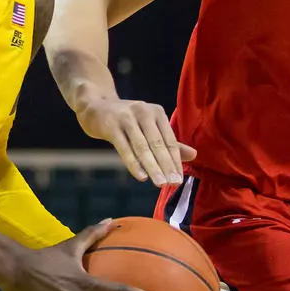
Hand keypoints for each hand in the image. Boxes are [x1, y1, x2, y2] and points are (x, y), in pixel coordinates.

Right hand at [76, 97, 195, 186]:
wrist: (95, 106)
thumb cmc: (125, 120)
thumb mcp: (148, 127)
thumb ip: (169, 142)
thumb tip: (194, 155)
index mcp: (156, 112)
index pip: (169, 140)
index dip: (175, 160)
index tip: (179, 179)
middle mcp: (143, 112)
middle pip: (158, 144)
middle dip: (166, 165)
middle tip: (173, 183)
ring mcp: (126, 118)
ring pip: (142, 147)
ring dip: (152, 167)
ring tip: (160, 184)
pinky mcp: (111, 125)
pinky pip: (124, 148)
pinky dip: (133, 163)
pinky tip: (141, 176)